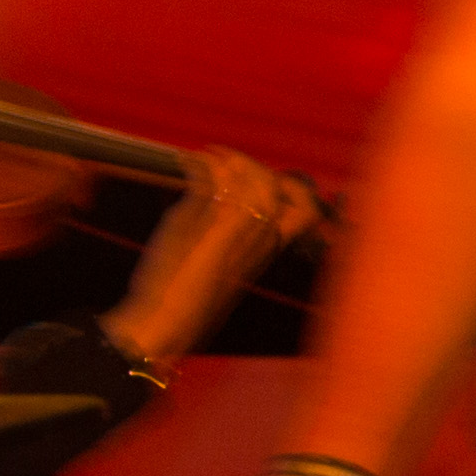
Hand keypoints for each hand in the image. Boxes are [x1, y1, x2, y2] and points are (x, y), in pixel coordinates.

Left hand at [104, 149, 322, 366]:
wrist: (168, 319)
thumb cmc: (190, 298)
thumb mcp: (220, 262)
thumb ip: (229, 229)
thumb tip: (224, 199)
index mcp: (271, 248)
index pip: (307, 208)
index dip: (290, 187)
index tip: (261, 178)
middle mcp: (263, 234)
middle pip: (277, 184)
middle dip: (252, 165)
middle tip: (224, 160)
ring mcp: (239, 225)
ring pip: (250, 174)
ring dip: (227, 159)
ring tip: (204, 156)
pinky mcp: (210, 219)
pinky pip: (214, 176)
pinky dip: (199, 162)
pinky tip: (184, 161)